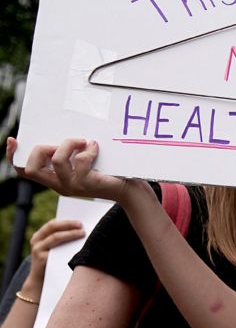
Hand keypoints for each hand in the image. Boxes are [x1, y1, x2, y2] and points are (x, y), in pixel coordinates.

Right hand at [7, 137, 135, 202]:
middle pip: (31, 168)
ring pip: (56, 160)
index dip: (14, 157)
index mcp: (55, 180)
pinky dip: (87, 150)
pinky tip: (96, 148)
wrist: (131, 191)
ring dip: (69, 144)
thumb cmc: (110, 173)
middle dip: (41, 149)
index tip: (13, 140)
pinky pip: (80, 161)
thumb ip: (70, 154)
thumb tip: (62, 135)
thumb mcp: (84, 163)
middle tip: (62, 144)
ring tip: (83, 142)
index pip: (25, 171)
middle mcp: (59, 186)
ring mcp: (72, 187)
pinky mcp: (87, 184)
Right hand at [22, 219, 85, 294]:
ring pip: (55, 237)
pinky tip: (78, 247)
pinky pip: (57, 251)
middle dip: (68, 225)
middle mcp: (36, 241)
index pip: (52, 224)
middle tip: (81, 225)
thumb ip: (62, 240)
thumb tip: (81, 229)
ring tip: (83, 233)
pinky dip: (68, 247)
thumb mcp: (54, 249)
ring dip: (70, 234)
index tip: (80, 221)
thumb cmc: (53, 263)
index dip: (66, 221)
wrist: (41, 281)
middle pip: (53, 227)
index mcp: (39, 236)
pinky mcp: (41, 259)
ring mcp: (37, 249)